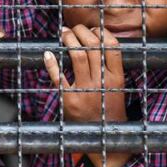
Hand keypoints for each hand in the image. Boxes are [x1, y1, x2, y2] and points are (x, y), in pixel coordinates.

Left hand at [43, 25, 130, 166]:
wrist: (102, 138)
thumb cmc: (108, 109)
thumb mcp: (117, 88)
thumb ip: (110, 68)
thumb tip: (97, 40)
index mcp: (117, 79)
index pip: (113, 47)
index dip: (102, 33)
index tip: (94, 28)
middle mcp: (102, 83)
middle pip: (92, 47)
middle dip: (81, 31)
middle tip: (74, 27)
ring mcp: (85, 91)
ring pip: (76, 55)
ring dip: (68, 39)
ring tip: (64, 33)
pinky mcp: (68, 99)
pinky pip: (58, 76)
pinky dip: (51, 62)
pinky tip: (48, 53)